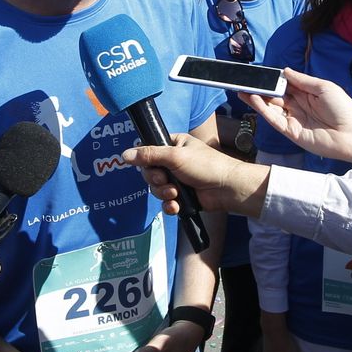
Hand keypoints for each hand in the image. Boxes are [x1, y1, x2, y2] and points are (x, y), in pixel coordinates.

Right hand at [122, 133, 267, 215]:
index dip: (146, 162)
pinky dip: (169, 205)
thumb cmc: (206, 166)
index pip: (148, 151)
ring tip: (175, 194)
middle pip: (149, 173)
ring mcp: (177, 179)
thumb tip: (124, 154)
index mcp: (173, 145)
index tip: (152, 167)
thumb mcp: (175, 156)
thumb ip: (149, 155)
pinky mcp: (182, 196)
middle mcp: (173, 161)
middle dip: (156, 181)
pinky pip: (166, 202)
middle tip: (165, 181)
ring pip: (157, 189)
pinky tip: (176, 206)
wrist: (226, 189)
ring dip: (163, 194)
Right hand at [243, 68, 351, 163]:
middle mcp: (298, 106)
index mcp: (307, 94)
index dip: (273, 79)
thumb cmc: (343, 109)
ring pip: (270, 107)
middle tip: (245, 80)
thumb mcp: (323, 87)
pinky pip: (273, 119)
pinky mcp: (290, 131)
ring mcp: (293, 119)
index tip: (260, 72)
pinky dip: (261, 109)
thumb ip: (302, 80)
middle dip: (261, 88)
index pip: (285, 85)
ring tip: (242, 88)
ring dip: (256, 98)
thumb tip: (284, 70)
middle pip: (275, 96)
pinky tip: (253, 99)